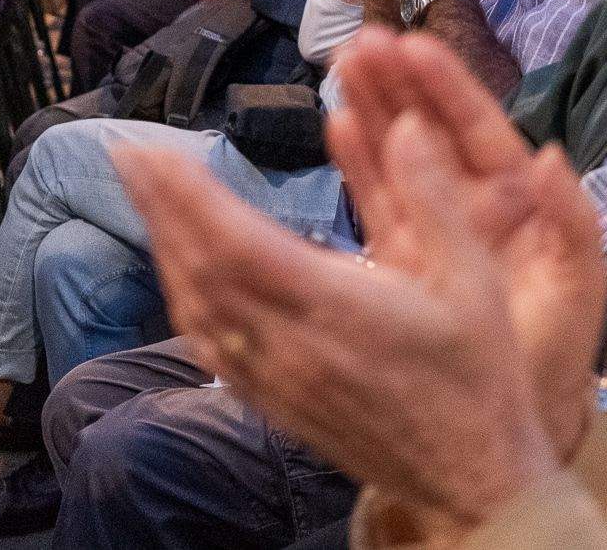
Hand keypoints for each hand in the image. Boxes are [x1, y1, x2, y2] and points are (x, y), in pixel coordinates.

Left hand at [114, 87, 589, 533]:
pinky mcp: (274, 403)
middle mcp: (292, 348)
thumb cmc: (479, 378)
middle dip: (159, 206)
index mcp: (339, 310)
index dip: (188, 195)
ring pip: (196, 309)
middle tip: (127, 152)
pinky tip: (178, 269)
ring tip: (146, 197)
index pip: (239, 244)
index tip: (154, 148)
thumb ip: (435, 199)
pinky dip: (183, 297)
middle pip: (201, 269)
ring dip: (164, 247)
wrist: (472, 481)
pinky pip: (208, 346)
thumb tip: (408, 125)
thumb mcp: (477, 280)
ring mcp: (276, 381)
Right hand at [327, 31, 605, 461]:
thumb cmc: (553, 358)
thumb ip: (573, 224)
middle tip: (359, 41)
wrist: (505, 434)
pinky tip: (335, 123)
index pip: (477, 129)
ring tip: (340, 63)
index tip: (412, 44)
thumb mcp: (577, 289)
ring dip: (371, 108)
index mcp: (517, 202)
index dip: (445, 86)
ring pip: (398, 155)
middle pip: (430, 130)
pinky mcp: (398, 260)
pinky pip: (376, 199)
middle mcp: (471, 205)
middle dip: (397, 83)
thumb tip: (550, 152)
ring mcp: (431, 229)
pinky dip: (357, 162)